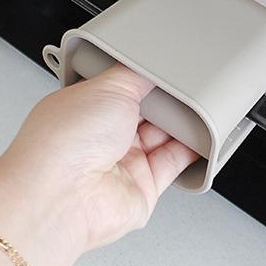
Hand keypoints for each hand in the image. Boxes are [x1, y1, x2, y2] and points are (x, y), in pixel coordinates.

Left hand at [0, 64, 198, 250]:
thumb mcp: (107, 86)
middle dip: (165, 100)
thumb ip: (135, 75)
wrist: (63, 197)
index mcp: (84, 107)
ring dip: (180, 124)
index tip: (165, 68)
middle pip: (145, 112)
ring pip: (162, 137)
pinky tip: (202, 137)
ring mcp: (121, 165)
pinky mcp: (142, 189)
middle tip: (183, 88)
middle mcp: (100, 138)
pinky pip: (174, 165)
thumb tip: (153, 68)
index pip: (121, 87)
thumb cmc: (63, 142)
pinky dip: (191, 151)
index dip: (143, 77)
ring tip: (198, 108)